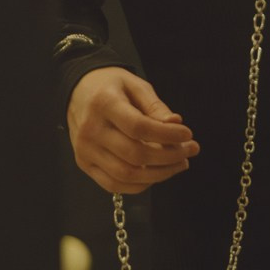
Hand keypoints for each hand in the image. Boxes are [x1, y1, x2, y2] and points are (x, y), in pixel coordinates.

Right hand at [67, 67, 198, 196]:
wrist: (78, 90)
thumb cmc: (112, 85)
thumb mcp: (135, 84)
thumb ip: (155, 106)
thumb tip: (176, 124)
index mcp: (104, 104)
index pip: (138, 127)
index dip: (166, 135)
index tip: (188, 134)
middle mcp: (90, 131)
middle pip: (134, 155)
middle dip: (169, 157)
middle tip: (190, 150)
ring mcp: (84, 151)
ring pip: (125, 175)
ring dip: (158, 175)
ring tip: (180, 164)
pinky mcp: (84, 164)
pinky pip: (113, 184)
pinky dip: (139, 184)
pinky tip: (157, 174)